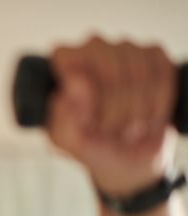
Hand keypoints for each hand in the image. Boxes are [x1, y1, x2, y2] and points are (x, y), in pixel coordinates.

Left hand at [47, 35, 177, 196]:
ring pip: (138, 74)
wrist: (124, 157)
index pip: (69, 61)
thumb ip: (64, 114)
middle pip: (108, 71)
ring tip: (126, 127)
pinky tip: (147, 118)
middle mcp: (93, 48)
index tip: (86, 120)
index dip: (83, 96)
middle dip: (112, 110)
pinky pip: (161, 76)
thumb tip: (74, 84)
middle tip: (108, 130)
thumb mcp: (67, 139)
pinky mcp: (155, 55)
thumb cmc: (89, 142)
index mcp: (64, 62)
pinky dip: (156, 106)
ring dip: (135, 112)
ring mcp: (126, 48)